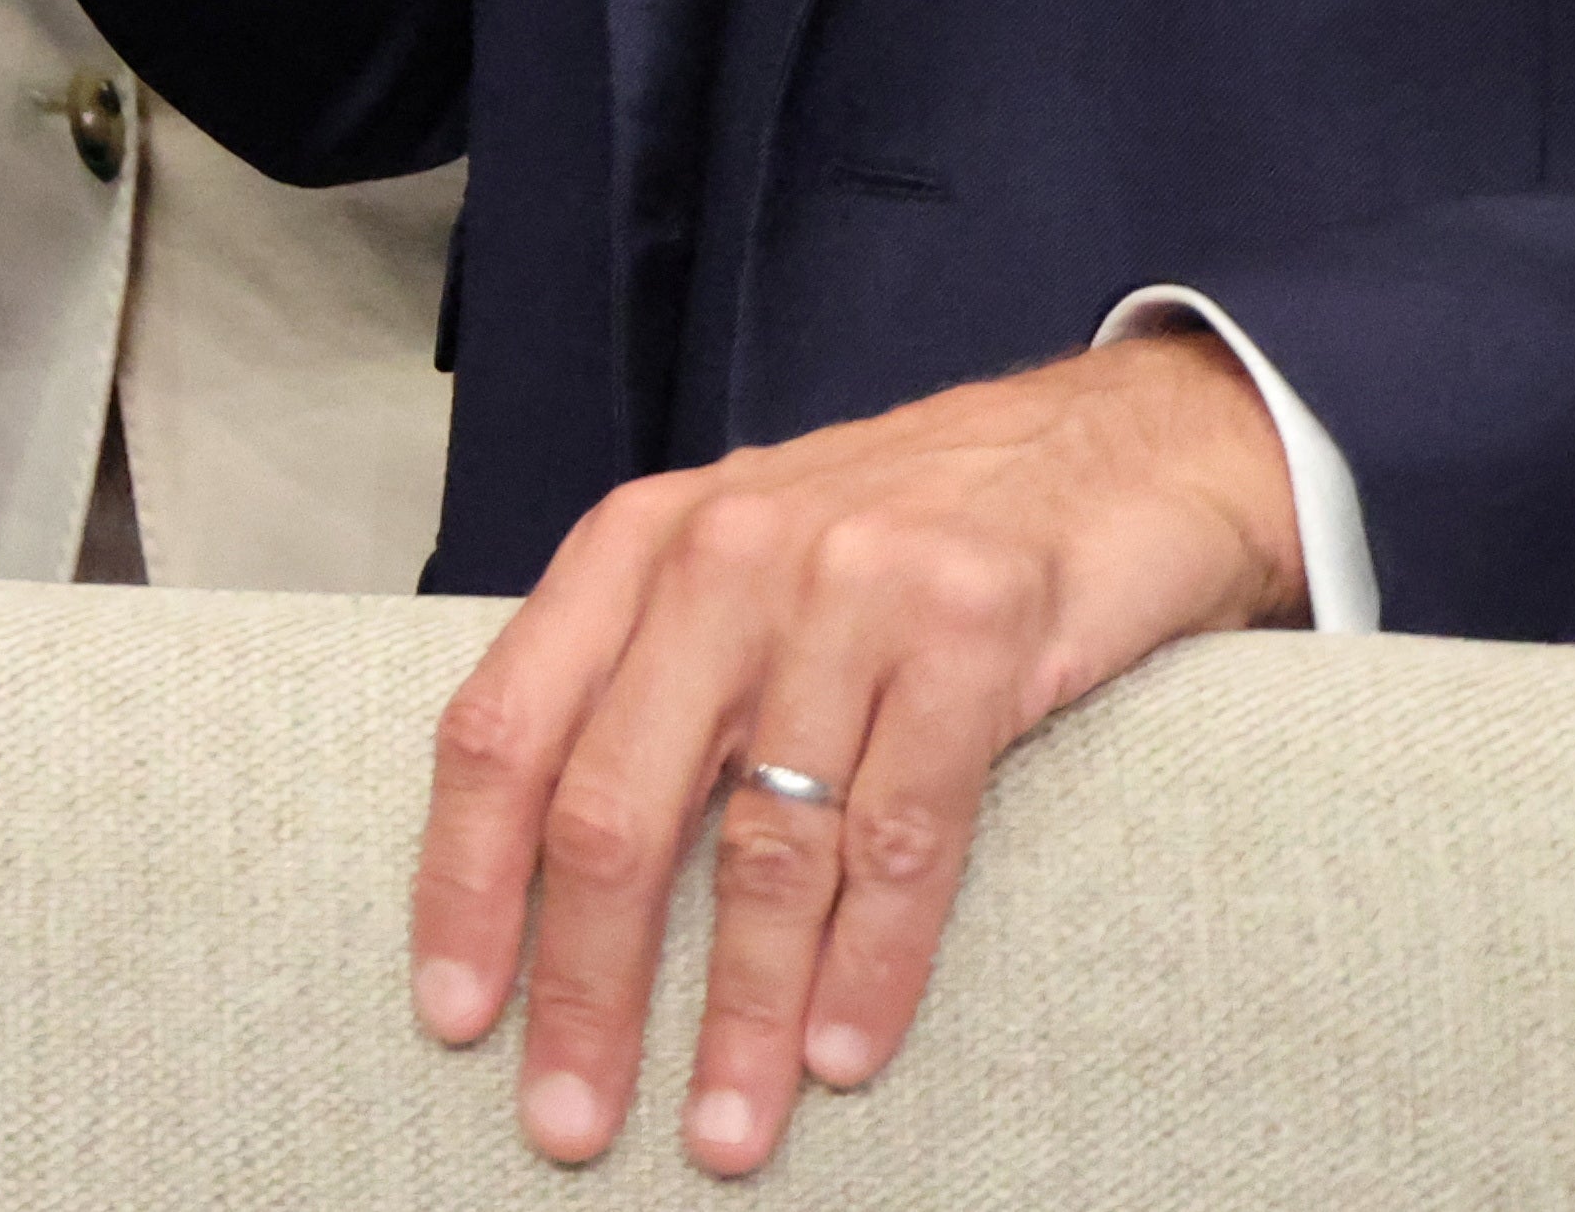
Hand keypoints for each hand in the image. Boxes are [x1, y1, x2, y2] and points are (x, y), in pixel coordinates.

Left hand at [417, 334, 1306, 1176]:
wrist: (1116, 446)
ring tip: (724, 1129)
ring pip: (764, 848)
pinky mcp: (975, 631)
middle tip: (571, 1123)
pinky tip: (843, 1053)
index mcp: (638, 544)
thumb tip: (543, 878)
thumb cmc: (902, 533)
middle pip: (614, 810)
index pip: (504, 729)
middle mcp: (726, 556)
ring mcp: (852, 587)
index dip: (465, 884)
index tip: (458, 1017)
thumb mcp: (739, 566)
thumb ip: (643, 678)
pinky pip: (903, 840)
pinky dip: (869, 968)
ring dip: (738, 1015)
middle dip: (588, 991)